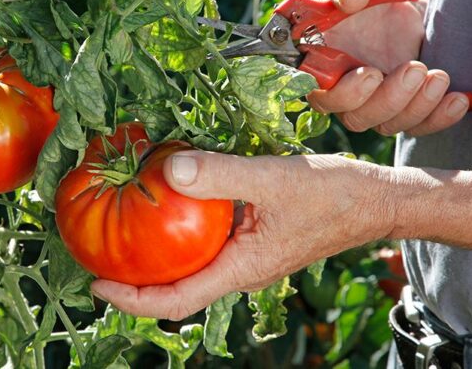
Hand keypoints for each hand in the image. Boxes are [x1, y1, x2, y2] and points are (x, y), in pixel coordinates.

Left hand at [90, 150, 394, 320]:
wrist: (374, 199)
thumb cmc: (333, 196)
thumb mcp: (273, 180)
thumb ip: (222, 174)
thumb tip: (169, 170)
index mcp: (241, 268)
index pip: (176, 300)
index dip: (133, 300)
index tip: (97, 284)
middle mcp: (239, 268)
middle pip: (177, 287)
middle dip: (135, 279)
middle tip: (98, 254)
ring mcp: (246, 254)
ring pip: (191, 264)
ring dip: (156, 254)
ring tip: (123, 229)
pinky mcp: (252, 237)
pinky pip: (208, 241)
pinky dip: (182, 229)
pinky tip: (170, 201)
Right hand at [307, 0, 471, 135]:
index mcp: (318, 57)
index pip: (316, 91)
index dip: (340, 93)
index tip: (369, 74)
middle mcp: (341, 85)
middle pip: (352, 116)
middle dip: (384, 101)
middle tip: (413, 70)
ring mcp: (373, 100)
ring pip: (385, 124)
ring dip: (413, 107)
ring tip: (437, 75)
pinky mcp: (404, 106)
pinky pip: (416, 126)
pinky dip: (437, 117)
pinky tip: (456, 99)